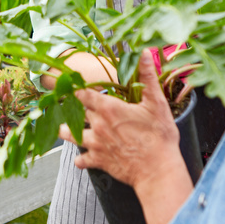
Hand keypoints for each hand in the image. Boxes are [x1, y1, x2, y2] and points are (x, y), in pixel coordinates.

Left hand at [60, 49, 181, 191]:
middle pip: (75, 111)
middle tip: (70, 103)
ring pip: (70, 134)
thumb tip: (143, 53)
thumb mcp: (156, 103)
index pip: (83, 93)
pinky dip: (80, 158)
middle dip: (73, 106)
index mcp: (109, 108)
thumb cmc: (159, 137)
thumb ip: (147, 77)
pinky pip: (81, 159)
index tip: (74, 85)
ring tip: (65, 127)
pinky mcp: (98, 161)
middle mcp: (97, 125)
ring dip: (67, 130)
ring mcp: (95, 144)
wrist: (158, 170)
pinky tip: (82, 156)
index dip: (77, 88)